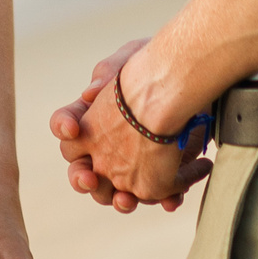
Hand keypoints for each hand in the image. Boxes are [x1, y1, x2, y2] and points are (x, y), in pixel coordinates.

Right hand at [49, 39, 209, 210]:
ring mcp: (132, 163)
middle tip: (89, 178)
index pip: (63, 125)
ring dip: (118, 200)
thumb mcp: (129, 58)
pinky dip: (164, 199)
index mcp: (90, 117)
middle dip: (82, 179)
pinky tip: (172, 200)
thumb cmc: (156, 65)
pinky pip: (159, 195)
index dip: (63, 126)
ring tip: (126, 200)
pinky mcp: (162, 173)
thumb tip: (90, 93)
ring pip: (115, 193)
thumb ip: (108, 73)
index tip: (72, 128)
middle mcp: (104, 146)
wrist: (194, 79)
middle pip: (81, 172)